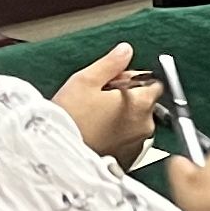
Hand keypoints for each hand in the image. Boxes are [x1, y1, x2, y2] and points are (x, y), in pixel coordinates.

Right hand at [57, 43, 158, 163]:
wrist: (55, 157)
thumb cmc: (69, 120)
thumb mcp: (85, 81)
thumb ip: (111, 63)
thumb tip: (125, 51)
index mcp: (140, 103)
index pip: (154, 81)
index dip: (134, 77)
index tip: (115, 80)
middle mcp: (145, 125)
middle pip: (146, 102)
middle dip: (127, 96)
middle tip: (99, 97)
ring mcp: (137, 144)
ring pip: (136, 121)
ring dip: (122, 115)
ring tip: (94, 115)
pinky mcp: (127, 159)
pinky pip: (128, 139)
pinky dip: (117, 134)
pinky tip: (96, 131)